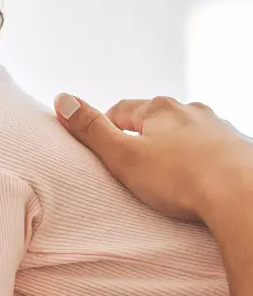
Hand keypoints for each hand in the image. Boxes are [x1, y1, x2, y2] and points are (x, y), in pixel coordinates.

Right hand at [55, 93, 252, 223]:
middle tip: (132, 164)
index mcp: (160, 109)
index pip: (121, 110)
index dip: (106, 127)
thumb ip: (91, 129)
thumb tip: (62, 98)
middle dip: (143, 137)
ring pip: (188, 134)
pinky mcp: (240, 149)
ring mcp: (220, 128)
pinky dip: (202, 161)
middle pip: (157, 120)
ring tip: (167, 176)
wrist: (242, 197)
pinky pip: (213, 151)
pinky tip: (200, 181)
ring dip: (175, 148)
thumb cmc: (180, 179)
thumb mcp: (123, 156)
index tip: (101, 147)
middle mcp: (192, 111)